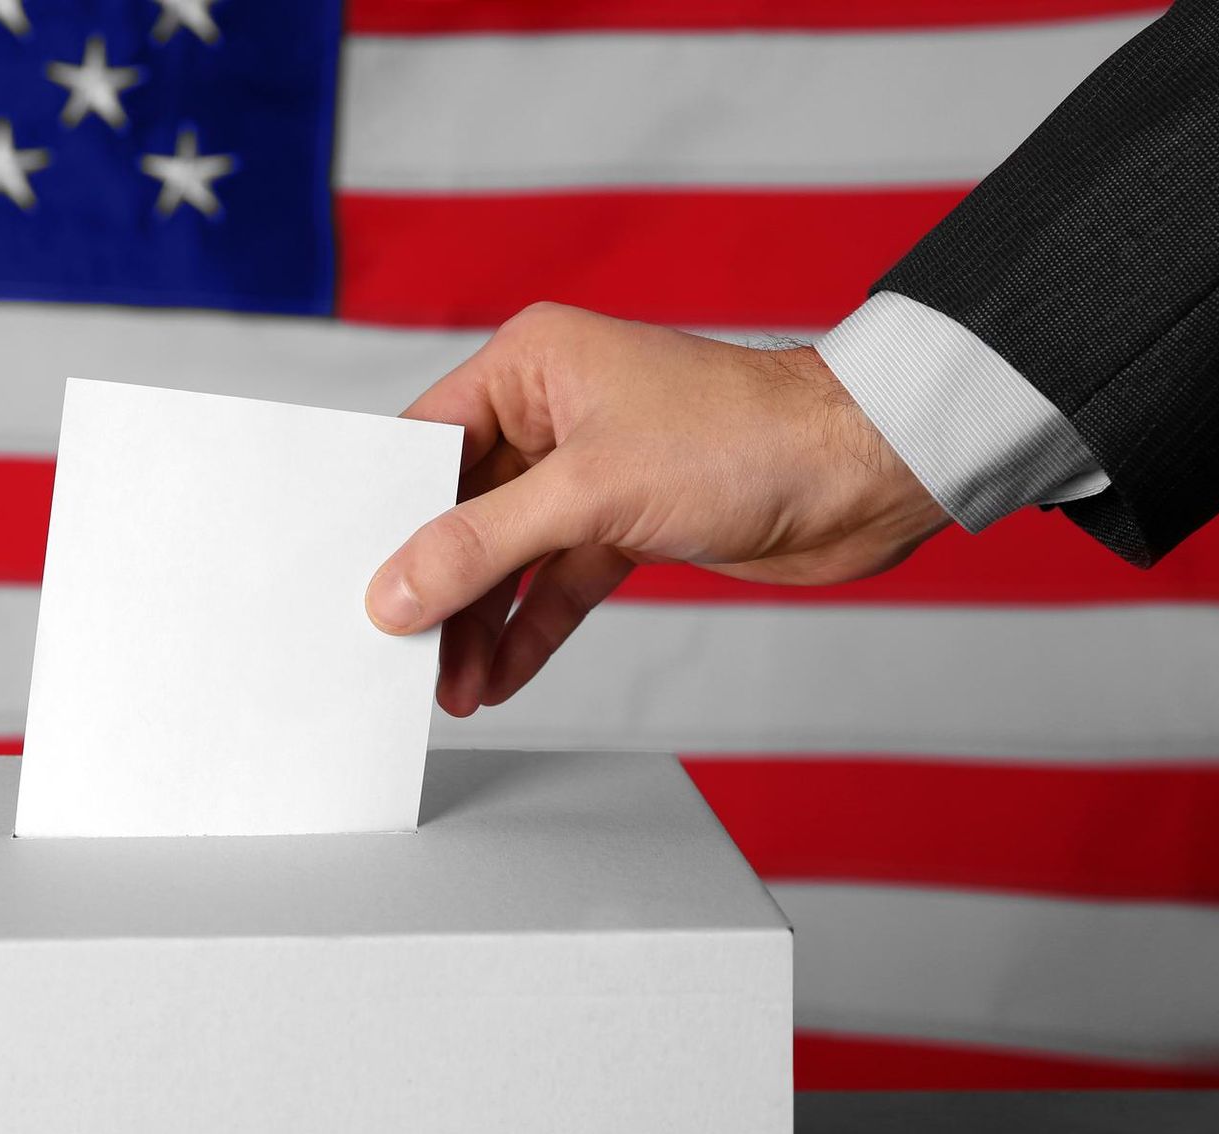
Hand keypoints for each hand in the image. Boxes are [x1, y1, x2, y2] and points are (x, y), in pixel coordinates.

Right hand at [365, 302, 951, 716]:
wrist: (863, 474)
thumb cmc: (743, 437)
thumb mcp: (588, 493)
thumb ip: (482, 546)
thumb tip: (397, 590)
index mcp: (531, 363)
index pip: (428, 441)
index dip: (389, 513)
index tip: (356, 579)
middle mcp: (553, 410)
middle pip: (462, 508)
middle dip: (437, 585)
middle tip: (399, 651)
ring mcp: (591, 471)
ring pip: (508, 556)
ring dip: (480, 622)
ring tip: (450, 686)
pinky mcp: (627, 522)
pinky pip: (557, 584)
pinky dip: (531, 630)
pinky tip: (501, 677)